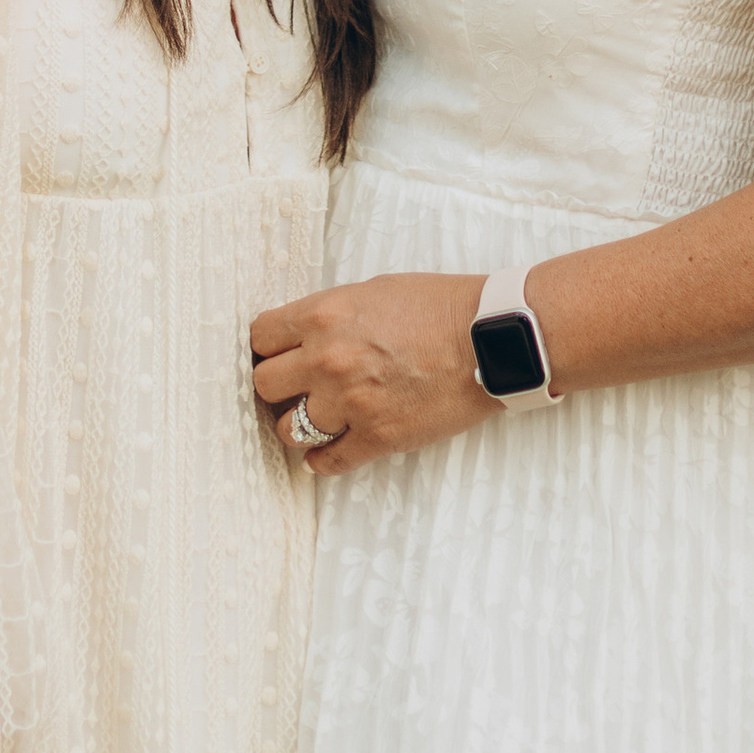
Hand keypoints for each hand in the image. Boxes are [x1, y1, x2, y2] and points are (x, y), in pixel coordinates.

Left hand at [249, 270, 489, 476]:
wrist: (493, 337)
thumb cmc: (440, 306)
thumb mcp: (373, 291)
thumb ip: (331, 315)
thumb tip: (302, 335)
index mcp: (323, 315)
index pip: (260, 337)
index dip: (266, 347)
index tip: (274, 354)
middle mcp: (327, 360)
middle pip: (264, 384)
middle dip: (278, 385)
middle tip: (292, 387)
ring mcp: (351, 403)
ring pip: (289, 429)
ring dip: (298, 424)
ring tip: (312, 420)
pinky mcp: (377, 437)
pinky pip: (327, 461)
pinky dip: (321, 461)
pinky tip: (323, 454)